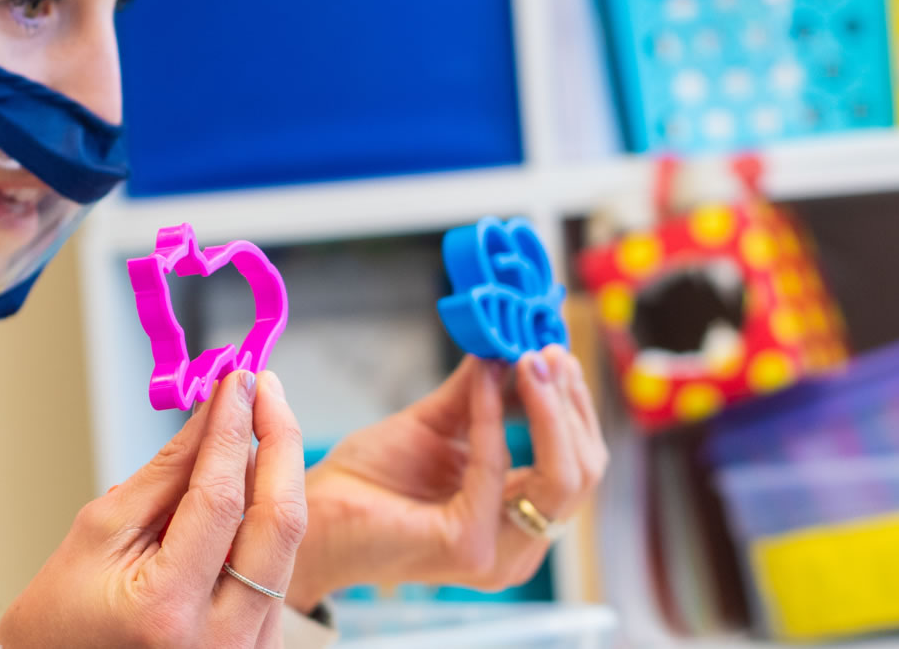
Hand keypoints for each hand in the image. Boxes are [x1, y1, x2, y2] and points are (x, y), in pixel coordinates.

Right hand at [0, 371, 305, 647]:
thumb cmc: (60, 618)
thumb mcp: (99, 532)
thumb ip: (165, 474)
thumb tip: (212, 413)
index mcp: (167, 610)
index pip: (219, 499)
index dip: (230, 430)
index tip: (234, 379)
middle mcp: (221, 640)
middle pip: (281, 523)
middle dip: (279, 442)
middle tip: (263, 388)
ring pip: (285, 546)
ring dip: (275, 478)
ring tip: (251, 424)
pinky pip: (277, 572)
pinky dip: (265, 523)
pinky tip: (248, 485)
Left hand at [289, 346, 609, 609]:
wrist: (313, 515)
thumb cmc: (370, 480)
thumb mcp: (440, 423)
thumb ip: (483, 392)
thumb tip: (518, 346)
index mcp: (520, 519)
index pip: (578, 463)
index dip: (572, 406)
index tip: (555, 352)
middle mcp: (519, 545)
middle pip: (584, 471)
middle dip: (569, 404)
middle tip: (546, 351)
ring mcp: (499, 552)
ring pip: (561, 476)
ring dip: (547, 408)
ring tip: (527, 359)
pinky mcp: (470, 547)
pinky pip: (498, 469)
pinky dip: (494, 419)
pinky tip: (485, 381)